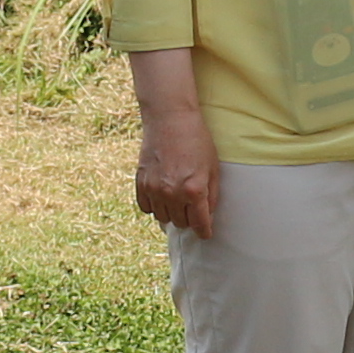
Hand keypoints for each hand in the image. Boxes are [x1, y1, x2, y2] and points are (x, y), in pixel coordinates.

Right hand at [134, 107, 221, 238]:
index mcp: (194, 190)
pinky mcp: (141, 182)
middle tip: (192, 209)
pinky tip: (162, 197)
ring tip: (177, 201)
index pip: (199, 224)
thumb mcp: (213, 168)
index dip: (204, 231)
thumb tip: (207, 215)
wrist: (170, 119)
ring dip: (171, 213)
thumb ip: (211, 195)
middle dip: (188, 219)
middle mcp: (172, 193)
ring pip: (163, 218)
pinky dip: (155, 206)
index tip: (205, 233)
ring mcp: (154, 189)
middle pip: (181, 223)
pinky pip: (146, 208)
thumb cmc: (196, 141)